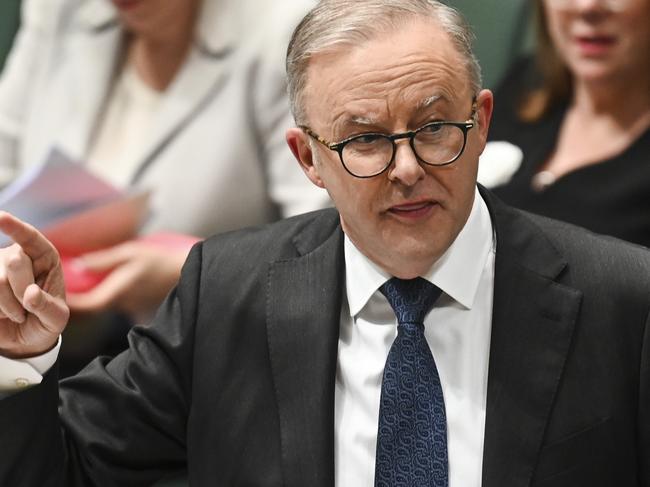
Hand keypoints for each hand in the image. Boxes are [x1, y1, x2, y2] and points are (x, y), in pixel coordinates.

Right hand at [0, 212, 68, 357]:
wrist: (26, 340)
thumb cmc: (45, 321)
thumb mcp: (55, 318)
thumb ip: (46, 307)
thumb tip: (30, 293)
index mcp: (44, 258)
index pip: (30, 238)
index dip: (15, 227)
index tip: (1, 217)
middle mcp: (17, 257)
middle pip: (13, 264)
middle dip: (22, 291)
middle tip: (29, 308)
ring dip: (8, 305)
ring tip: (18, 314)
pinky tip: (3, 316)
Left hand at [65, 238, 193, 320]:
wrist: (187, 271)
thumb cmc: (160, 259)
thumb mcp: (130, 252)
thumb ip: (103, 261)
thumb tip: (78, 266)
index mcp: (119, 291)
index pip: (88, 305)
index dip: (71, 303)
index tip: (58, 295)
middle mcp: (124, 304)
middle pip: (96, 306)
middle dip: (82, 299)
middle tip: (67, 287)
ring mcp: (134, 309)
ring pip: (109, 305)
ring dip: (99, 296)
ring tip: (89, 282)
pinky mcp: (142, 310)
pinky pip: (122, 305)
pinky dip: (115, 297)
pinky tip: (117, 285)